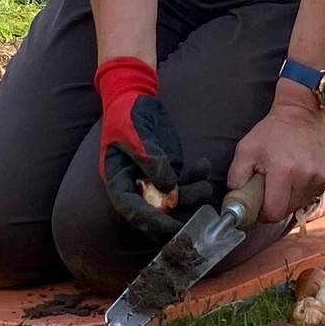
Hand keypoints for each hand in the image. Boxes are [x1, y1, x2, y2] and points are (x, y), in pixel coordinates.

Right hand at [96, 57, 212, 240]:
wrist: (134, 96)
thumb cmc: (126, 114)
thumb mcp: (134, 133)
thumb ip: (150, 160)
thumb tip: (169, 188)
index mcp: (119, 182)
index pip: (134, 210)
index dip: (153, 222)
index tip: (172, 229)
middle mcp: (135, 186)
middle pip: (155, 212)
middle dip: (177, 219)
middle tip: (198, 223)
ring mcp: (153, 179)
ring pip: (174, 199)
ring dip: (191, 196)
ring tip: (205, 186)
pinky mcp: (168, 170)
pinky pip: (183, 182)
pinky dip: (195, 178)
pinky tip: (203, 167)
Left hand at [227, 92, 324, 223]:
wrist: (302, 113)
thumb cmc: (271, 131)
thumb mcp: (245, 149)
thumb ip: (236, 178)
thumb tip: (235, 203)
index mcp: (283, 171)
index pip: (273, 212)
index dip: (262, 215)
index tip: (257, 206)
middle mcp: (305, 177)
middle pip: (286, 211)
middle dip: (274, 205)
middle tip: (268, 190)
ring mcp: (319, 178)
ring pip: (299, 205)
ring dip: (288, 199)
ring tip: (282, 180)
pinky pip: (310, 196)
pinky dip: (300, 192)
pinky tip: (295, 176)